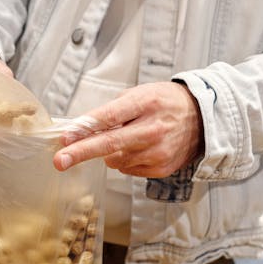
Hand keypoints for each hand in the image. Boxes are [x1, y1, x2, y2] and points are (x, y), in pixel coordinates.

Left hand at [54, 81, 203, 175]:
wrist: (202, 119)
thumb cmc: (165, 102)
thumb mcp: (140, 94)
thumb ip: (112, 111)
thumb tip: (82, 130)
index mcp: (145, 103)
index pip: (109, 117)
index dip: (85, 128)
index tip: (65, 137)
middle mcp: (153, 129)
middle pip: (109, 144)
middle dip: (81, 153)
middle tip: (59, 161)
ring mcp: (158, 152)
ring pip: (115, 159)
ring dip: (110, 151)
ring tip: (128, 137)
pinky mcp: (161, 168)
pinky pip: (127, 169)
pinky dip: (125, 160)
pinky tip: (139, 148)